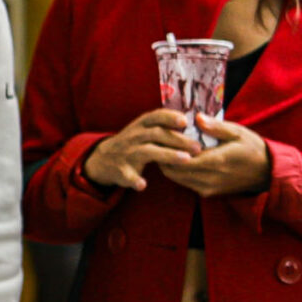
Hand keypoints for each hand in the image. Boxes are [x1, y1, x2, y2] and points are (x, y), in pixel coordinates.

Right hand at [81, 109, 200, 190]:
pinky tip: (143, 185)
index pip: (155, 116)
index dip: (170, 117)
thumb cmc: (133, 143)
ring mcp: (126, 153)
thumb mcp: (144, 129)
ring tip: (185, 160)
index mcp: (140, 125)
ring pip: (147, 152)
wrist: (102, 159)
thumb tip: (196, 125)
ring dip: (167, 155)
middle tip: (198, 148)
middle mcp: (133, 136)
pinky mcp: (121, 170)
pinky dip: (134, 180)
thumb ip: (164, 126)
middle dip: (179, 140)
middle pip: (157, 134)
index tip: (185, 121)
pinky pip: (127, 175)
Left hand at [158, 116, 271, 198]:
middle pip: (174, 170)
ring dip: (169, 165)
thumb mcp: (237, 132)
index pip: (181, 158)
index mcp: (216, 161)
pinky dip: (178, 173)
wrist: (267, 173)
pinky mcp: (208, 193)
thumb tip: (196, 117)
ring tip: (165, 150)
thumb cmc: (253, 148)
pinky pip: (185, 183)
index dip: (168, 148)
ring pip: (177, 178)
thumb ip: (215, 127)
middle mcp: (209, 178)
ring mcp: (208, 188)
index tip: (161, 136)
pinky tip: (178, 159)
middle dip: (164, 157)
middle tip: (158, 142)